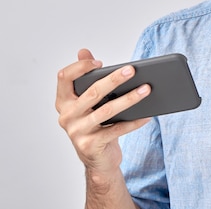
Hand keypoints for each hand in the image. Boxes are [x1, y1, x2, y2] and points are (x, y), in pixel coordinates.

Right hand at [55, 49, 150, 176]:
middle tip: (132, 70)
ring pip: (107, 111)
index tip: (98, 62)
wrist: (97, 159)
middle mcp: (67, 116)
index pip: (64, 78)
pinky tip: (147, 114)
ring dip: (129, 99)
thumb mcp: (88, 102)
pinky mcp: (91, 145)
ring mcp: (77, 132)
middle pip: (92, 93)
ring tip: (146, 89)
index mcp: (63, 101)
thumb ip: (86, 77)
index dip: (80, 67)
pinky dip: (134, 121)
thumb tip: (84, 51)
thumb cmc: (94, 124)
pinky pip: (117, 130)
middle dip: (114, 80)